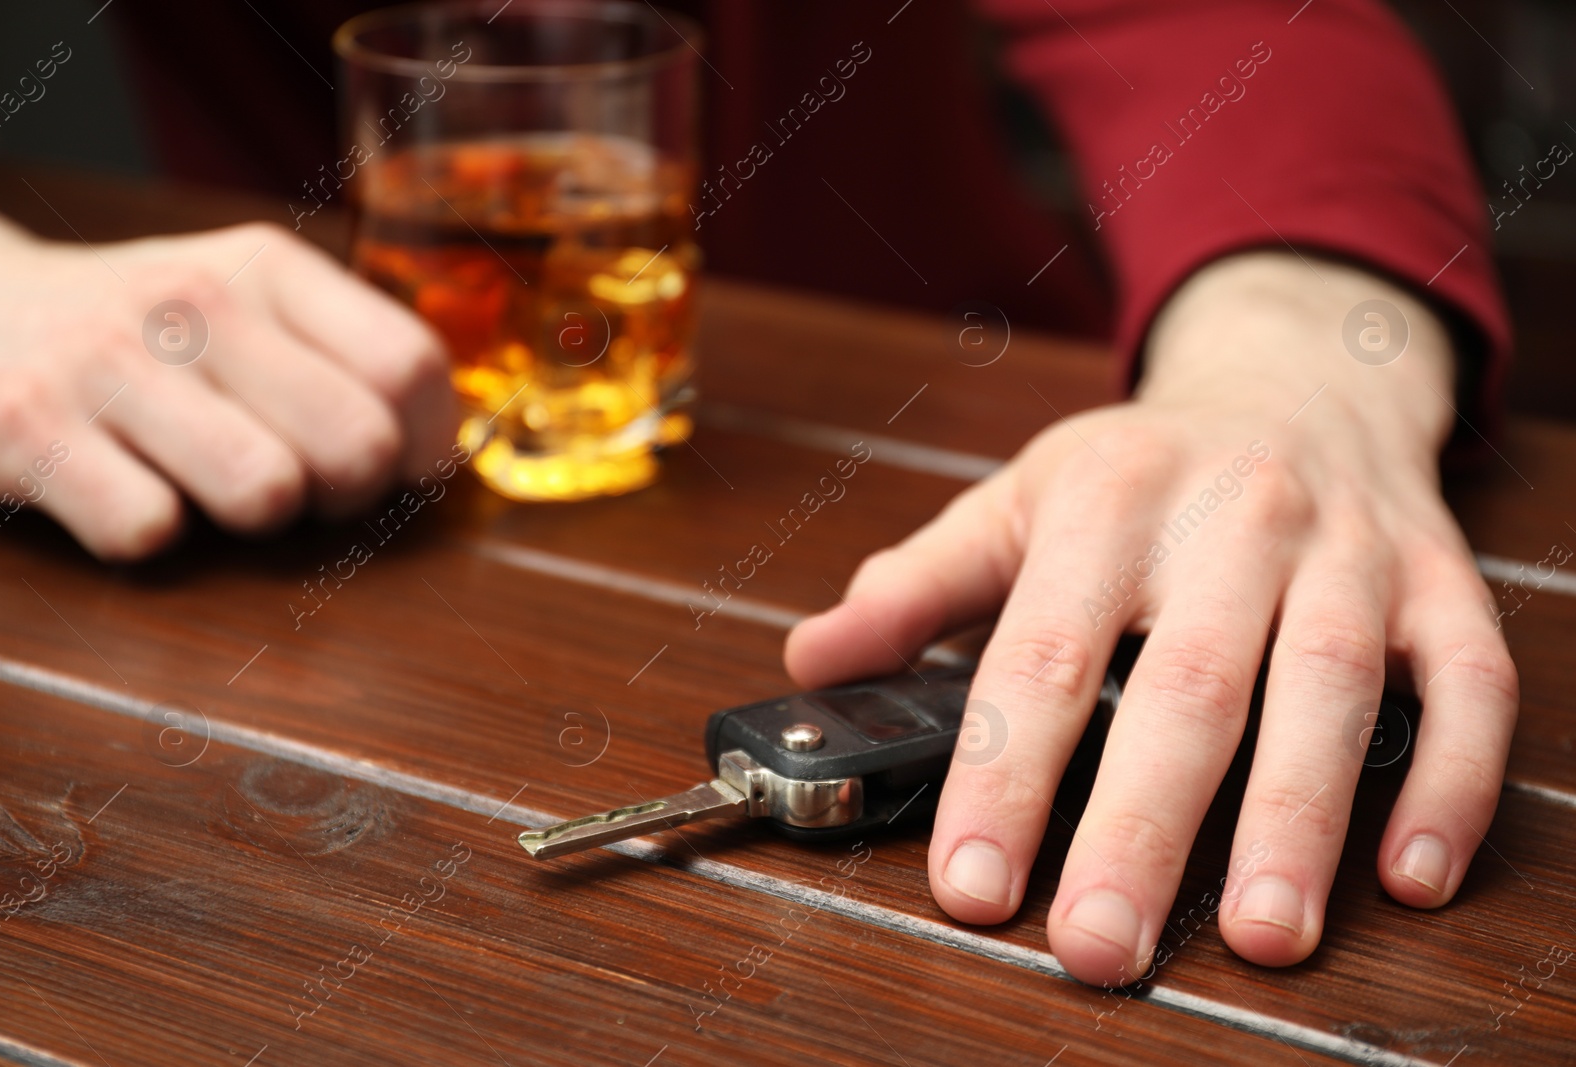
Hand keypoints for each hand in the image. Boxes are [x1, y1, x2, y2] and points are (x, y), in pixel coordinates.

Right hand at [0, 208, 454, 559]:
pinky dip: (146, 537)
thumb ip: (344, 358)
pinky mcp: (27, 430)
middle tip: (302, 490)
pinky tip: (123, 493)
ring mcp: (106, 363)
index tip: (399, 472)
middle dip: (346, 496)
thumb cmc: (138, 335)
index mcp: (266, 268)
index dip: (425, 446)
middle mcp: (193, 303)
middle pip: (357, 443)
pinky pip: (149, 532)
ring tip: (211, 488)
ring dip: (250, 520)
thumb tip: (440, 460)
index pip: (411, 366)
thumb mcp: (243, 305)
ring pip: (266, 492)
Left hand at [785, 251, 1517, 985]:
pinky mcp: (1437, 580)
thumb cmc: (1144, 466)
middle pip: (1186, 684)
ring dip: (1297, 819)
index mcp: (1107, 497)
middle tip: (1097, 945)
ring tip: (1262, 936)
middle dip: (1141, 826)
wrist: (1295, 377)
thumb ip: (922, 585)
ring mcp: (1346, 547)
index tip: (972, 885)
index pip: (1042, 653)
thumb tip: (816, 661)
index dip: (1004, 775)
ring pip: (1327, 684)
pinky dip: (1449, 779)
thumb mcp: (1020, 499)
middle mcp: (1231, 515)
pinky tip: (1408, 874)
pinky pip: (1465, 680)